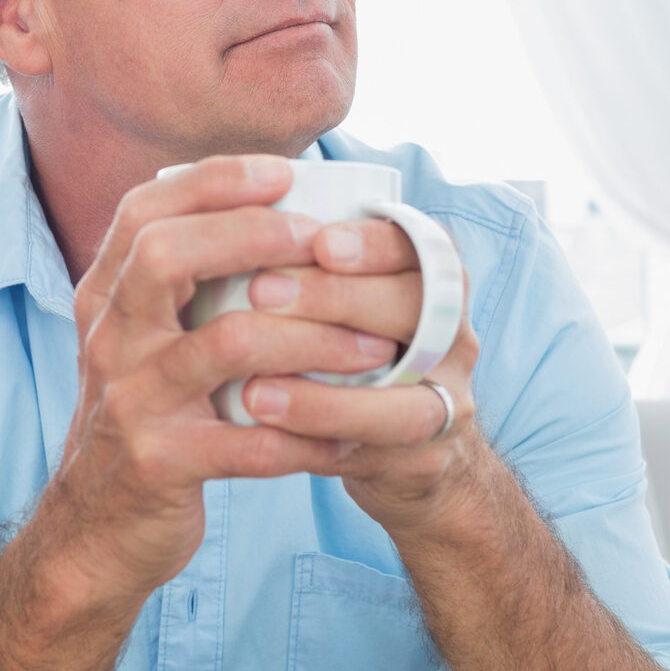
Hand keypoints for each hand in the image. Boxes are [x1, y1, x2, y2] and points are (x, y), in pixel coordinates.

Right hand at [49, 156, 406, 600]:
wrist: (94, 531)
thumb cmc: (145, 421)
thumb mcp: (138, 345)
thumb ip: (178, 287)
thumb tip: (266, 209)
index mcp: (106, 301)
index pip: (143, 212)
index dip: (212, 181)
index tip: (283, 172)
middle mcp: (109, 340)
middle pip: (166, 256)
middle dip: (253, 234)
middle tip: (323, 241)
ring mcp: (130, 402)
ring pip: (226, 344)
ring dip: (312, 338)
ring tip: (373, 346)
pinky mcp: (158, 464)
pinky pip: (248, 442)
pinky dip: (309, 438)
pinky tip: (351, 441)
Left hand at [238, 217, 486, 532]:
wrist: (398, 448)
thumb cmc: (347, 352)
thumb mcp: (337, 300)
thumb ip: (302, 262)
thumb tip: (216, 211)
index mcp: (432, 280)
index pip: (419, 245)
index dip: (373, 242)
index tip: (319, 241)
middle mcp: (453, 335)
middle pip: (417, 308)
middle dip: (338, 299)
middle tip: (261, 292)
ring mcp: (447, 400)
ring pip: (406, 398)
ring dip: (325, 394)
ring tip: (253, 389)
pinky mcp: (424, 458)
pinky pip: (375, 452)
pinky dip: (318, 439)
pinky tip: (267, 431)